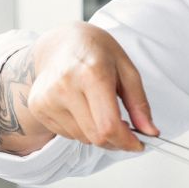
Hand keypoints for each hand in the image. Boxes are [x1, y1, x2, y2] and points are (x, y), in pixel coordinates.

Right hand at [28, 22, 157, 150]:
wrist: (61, 43)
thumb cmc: (97, 52)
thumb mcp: (127, 71)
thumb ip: (139, 104)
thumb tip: (151, 132)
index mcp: (92, 74)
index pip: (108, 125)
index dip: (127, 141)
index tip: (138, 144)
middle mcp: (65, 86)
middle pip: (96, 136)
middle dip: (116, 141)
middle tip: (126, 131)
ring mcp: (47, 98)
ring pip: (82, 138)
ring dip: (98, 134)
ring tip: (100, 110)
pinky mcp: (38, 107)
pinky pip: (67, 134)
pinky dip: (81, 130)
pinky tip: (82, 109)